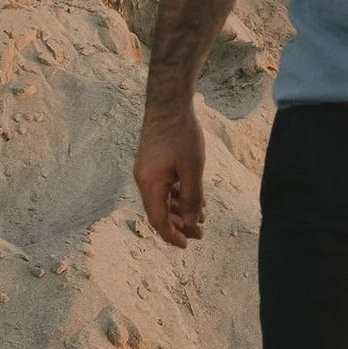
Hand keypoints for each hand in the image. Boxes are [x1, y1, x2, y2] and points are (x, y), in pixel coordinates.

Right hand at [134, 98, 207, 245]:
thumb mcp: (193, 169)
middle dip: (180, 225)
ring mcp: (147, 171)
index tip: (186, 246)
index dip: (171, 235)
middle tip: (201, 234)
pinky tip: (196, 198)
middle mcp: (144, 180)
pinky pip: (164, 186)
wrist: (168, 103)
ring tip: (203, 217)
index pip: (158, 220)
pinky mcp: (153, 162)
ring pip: (163, 199)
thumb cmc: (181, 134)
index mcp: (150, 184)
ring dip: (181, 210)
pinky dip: (178, 195)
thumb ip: (192, 198)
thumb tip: (192, 223)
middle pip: (160, 212)